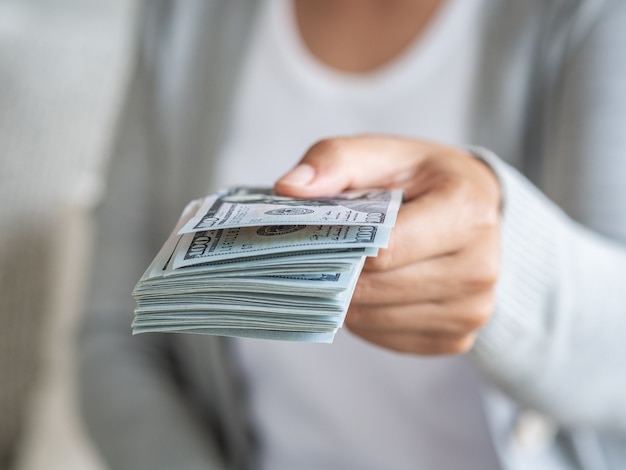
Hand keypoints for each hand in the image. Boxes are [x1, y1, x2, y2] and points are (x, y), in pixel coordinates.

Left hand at [275, 135, 500, 354]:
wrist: (476, 212)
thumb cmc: (425, 180)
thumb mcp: (385, 153)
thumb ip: (336, 161)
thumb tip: (289, 188)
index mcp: (467, 212)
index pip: (382, 248)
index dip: (339, 244)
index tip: (311, 237)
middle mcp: (480, 267)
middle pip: (375, 289)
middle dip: (338, 272)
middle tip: (318, 255)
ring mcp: (473, 310)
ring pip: (375, 320)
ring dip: (349, 300)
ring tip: (349, 269)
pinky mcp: (458, 338)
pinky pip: (388, 339)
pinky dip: (368, 319)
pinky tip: (372, 291)